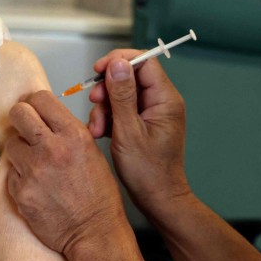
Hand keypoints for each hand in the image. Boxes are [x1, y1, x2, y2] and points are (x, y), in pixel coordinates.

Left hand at [5, 91, 129, 260]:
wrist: (94, 234)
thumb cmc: (97, 196)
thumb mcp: (91, 152)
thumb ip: (66, 132)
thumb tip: (43, 117)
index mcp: (73, 135)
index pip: (40, 98)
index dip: (35, 103)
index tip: (35, 110)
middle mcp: (51, 149)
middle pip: (18, 112)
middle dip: (21, 119)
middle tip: (27, 130)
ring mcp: (33, 171)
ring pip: (11, 143)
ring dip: (20, 151)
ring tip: (36, 165)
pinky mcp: (20, 192)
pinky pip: (10, 173)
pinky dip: (19, 177)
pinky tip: (36, 186)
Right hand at [86, 51, 192, 215]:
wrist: (157, 198)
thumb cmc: (148, 172)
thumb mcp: (128, 131)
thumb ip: (122, 95)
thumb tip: (118, 64)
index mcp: (165, 100)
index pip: (144, 62)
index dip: (119, 62)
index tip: (98, 70)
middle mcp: (161, 102)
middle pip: (130, 77)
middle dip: (107, 89)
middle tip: (94, 102)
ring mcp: (152, 113)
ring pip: (122, 94)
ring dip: (104, 107)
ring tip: (96, 128)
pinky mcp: (142, 123)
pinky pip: (121, 109)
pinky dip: (108, 118)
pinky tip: (100, 133)